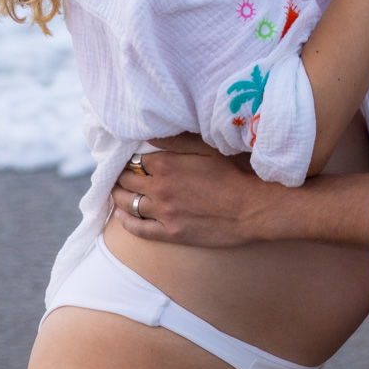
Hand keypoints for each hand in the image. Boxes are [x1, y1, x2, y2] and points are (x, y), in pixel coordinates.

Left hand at [110, 147, 268, 247]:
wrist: (252, 207)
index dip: (132, 158)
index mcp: (166, 164)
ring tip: (116, 191)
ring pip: (128, 204)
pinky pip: (139, 229)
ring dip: (119, 196)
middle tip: (119, 174)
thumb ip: (176, 141)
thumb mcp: (207, 147)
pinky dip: (126, 221)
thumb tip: (150, 135)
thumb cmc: (234, 172)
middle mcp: (159, 188)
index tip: (129, 158)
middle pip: (127, 180)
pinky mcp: (171, 233)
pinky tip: (121, 216)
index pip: (135, 159)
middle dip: (121, 176)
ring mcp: (163, 213)